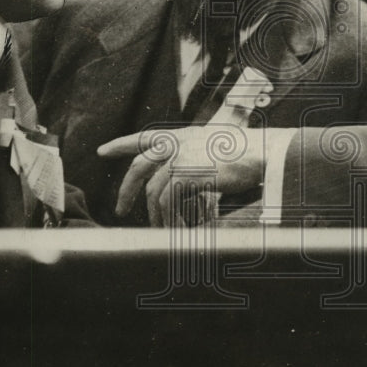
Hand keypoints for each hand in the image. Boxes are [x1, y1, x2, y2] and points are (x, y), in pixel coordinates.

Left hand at [99, 125, 268, 225]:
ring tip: (162, 230)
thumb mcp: (217, 150)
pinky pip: (168, 203)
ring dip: (156, 215)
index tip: (102, 151)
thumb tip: (185, 183)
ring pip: (154, 191)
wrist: (264, 153)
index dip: (122, 144)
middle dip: (126, 190)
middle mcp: (177, 143)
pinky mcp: (185, 173)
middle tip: (120, 209)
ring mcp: (180, 157)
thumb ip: (197, 160)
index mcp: (183, 135)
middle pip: (139, 167)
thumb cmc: (250, 154)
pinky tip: (177, 229)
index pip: (145, 137)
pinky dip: (170, 219)